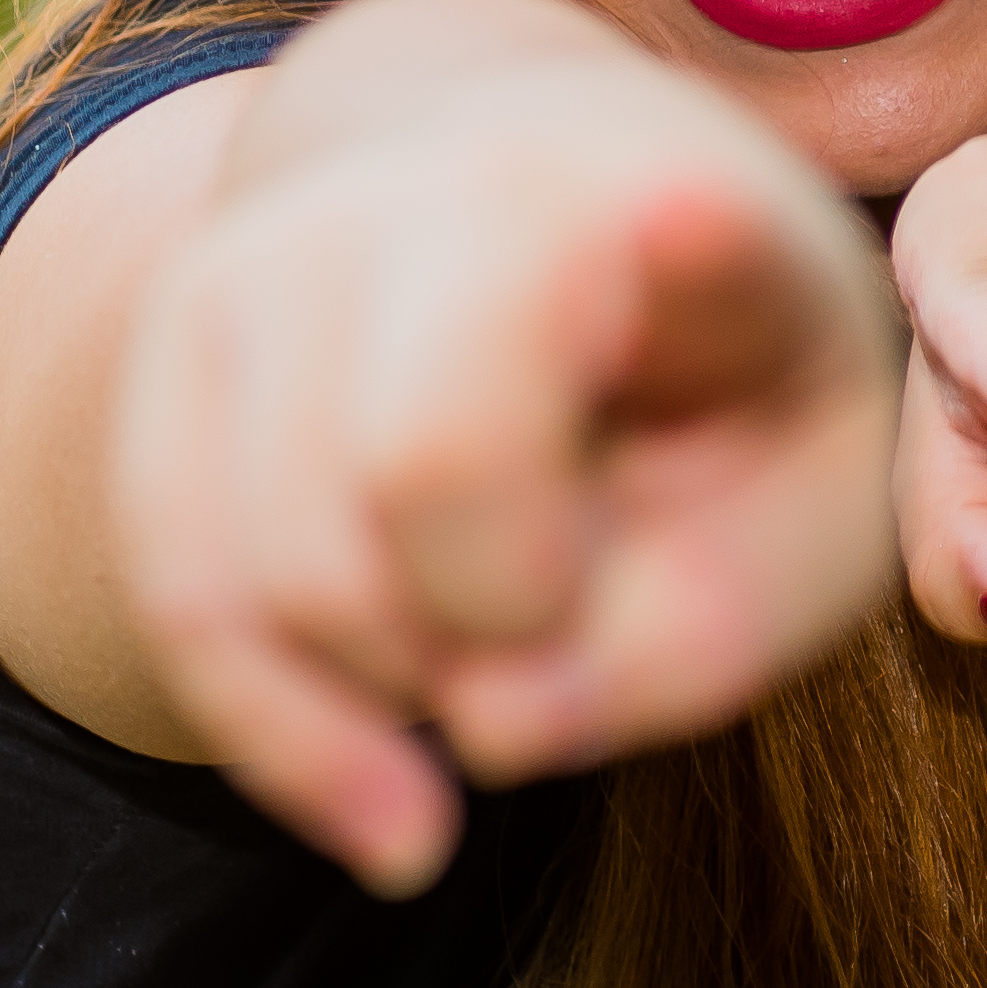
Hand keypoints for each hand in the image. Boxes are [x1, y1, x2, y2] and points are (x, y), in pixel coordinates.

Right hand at [101, 75, 902, 891]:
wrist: (554, 241)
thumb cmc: (722, 405)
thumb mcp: (808, 522)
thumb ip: (705, 635)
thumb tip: (494, 725)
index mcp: (666, 208)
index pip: (634, 242)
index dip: (669, 234)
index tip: (680, 220)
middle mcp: (442, 185)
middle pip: (418, 474)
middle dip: (506, 630)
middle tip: (586, 609)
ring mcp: (281, 248)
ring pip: (276, 574)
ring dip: (401, 692)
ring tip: (503, 644)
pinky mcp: (178, 331)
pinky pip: (181, 602)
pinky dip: (289, 739)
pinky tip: (392, 802)